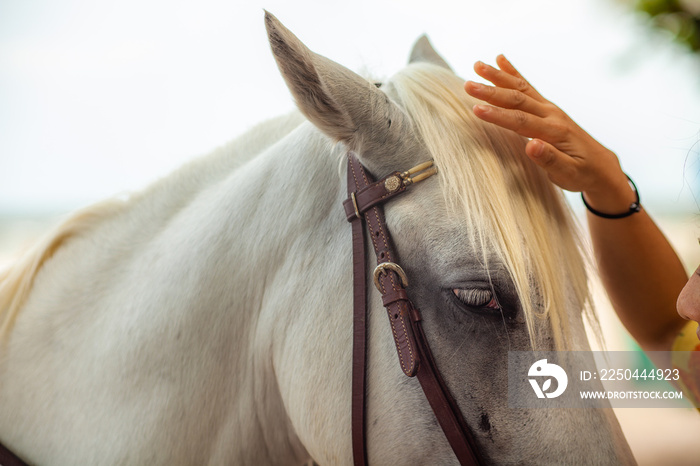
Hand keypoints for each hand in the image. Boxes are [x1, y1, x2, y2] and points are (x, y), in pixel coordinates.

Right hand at [464, 55, 634, 212]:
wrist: (601, 167)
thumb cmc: (583, 174)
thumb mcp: (569, 174)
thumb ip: (550, 159)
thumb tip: (531, 145)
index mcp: (555, 132)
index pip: (521, 121)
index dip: (498, 115)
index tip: (476, 109)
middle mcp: (551, 115)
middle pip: (518, 100)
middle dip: (491, 92)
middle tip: (468, 85)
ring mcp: (550, 109)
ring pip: (521, 89)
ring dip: (498, 77)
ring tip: (477, 65)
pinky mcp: (547, 109)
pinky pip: (528, 88)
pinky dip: (514, 73)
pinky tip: (501, 60)